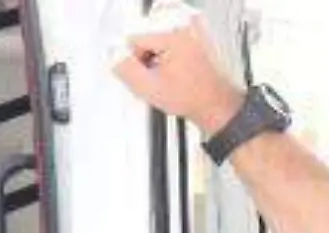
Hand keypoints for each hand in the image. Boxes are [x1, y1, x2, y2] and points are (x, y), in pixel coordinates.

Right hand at [112, 0, 244, 136]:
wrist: (213, 104)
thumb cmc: (190, 96)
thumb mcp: (146, 86)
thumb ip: (124, 69)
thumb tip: (115, 59)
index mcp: (173, 38)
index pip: (135, 40)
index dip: (132, 61)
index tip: (139, 74)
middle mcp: (185, 32)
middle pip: (146, 40)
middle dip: (144, 61)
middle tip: (153, 79)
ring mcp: (193, 36)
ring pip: (157, 44)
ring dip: (154, 61)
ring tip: (165, 79)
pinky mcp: (196, 44)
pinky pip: (169, 47)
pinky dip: (166, 61)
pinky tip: (172, 76)